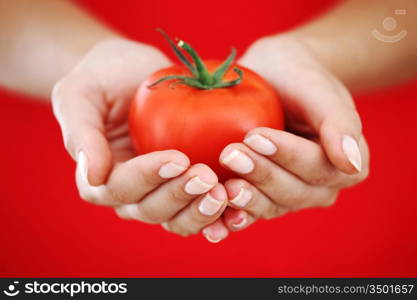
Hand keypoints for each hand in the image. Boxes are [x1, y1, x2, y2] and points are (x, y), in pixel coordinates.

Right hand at [52, 38, 227, 236]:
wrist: (133, 71)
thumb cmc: (102, 78)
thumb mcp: (80, 94)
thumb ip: (81, 134)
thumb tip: (92, 176)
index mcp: (99, 177)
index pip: (120, 187)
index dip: (148, 177)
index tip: (178, 158)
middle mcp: (130, 193)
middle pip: (151, 210)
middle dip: (179, 196)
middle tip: (206, 176)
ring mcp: (160, 192)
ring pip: (177, 218)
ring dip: (200, 212)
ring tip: (223, 193)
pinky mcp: (185, 186)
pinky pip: (200, 208)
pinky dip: (218, 215)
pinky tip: (237, 209)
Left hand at [201, 35, 369, 242]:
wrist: (276, 78)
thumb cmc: (300, 78)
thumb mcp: (320, 91)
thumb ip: (340, 124)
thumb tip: (353, 164)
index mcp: (346, 167)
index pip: (316, 167)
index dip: (286, 156)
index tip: (255, 135)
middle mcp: (320, 188)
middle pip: (292, 192)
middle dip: (260, 175)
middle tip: (229, 154)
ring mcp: (290, 196)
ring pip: (270, 206)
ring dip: (245, 198)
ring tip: (221, 185)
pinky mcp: (263, 196)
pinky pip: (249, 213)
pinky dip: (232, 219)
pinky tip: (213, 222)